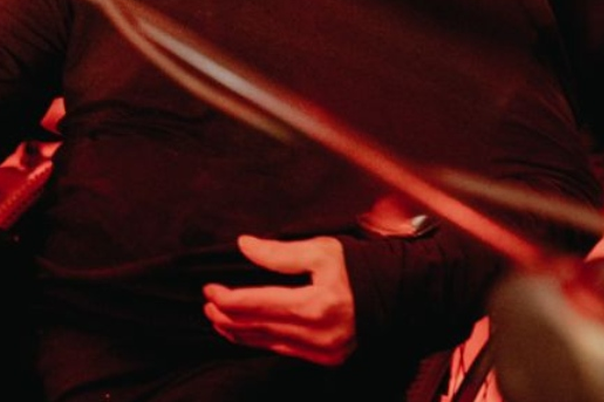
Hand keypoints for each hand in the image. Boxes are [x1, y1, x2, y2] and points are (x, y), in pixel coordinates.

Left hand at [201, 235, 356, 365]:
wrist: (397, 295)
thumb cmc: (358, 267)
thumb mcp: (321, 250)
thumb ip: (279, 252)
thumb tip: (244, 245)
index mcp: (316, 305)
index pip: (256, 304)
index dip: (227, 298)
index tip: (209, 288)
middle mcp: (318, 334)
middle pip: (257, 327)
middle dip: (226, 317)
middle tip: (207, 304)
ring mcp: (323, 351)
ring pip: (267, 344)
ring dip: (238, 332)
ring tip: (218, 319)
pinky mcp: (326, 359)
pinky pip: (283, 351)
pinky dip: (260, 341)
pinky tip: (246, 333)